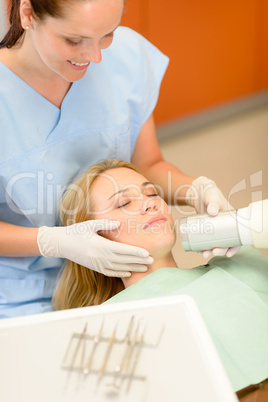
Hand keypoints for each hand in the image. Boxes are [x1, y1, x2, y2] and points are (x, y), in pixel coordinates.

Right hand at [37, 220, 152, 277]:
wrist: (62, 244)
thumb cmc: (76, 231)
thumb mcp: (90, 225)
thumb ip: (105, 224)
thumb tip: (119, 222)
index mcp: (101, 245)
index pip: (123, 250)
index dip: (136, 252)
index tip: (147, 253)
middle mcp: (100, 257)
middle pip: (124, 260)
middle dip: (139, 261)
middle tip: (152, 261)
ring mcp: (97, 264)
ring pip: (119, 268)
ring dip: (133, 268)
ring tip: (145, 268)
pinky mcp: (95, 267)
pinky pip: (110, 272)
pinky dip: (120, 273)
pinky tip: (129, 272)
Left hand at [185, 176, 239, 257]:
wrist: (198, 191)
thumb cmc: (210, 192)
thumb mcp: (213, 197)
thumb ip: (213, 203)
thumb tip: (213, 212)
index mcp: (231, 220)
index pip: (237, 237)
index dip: (234, 247)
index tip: (228, 253)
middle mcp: (224, 226)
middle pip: (225, 242)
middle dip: (220, 250)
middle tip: (213, 252)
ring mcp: (214, 228)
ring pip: (215, 243)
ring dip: (210, 251)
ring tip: (203, 254)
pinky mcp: (205, 228)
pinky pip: (206, 240)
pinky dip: (203, 246)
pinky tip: (198, 251)